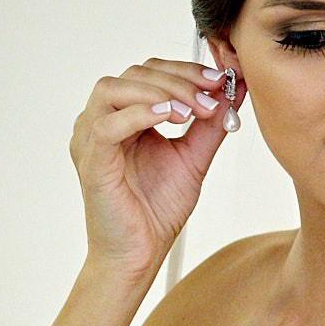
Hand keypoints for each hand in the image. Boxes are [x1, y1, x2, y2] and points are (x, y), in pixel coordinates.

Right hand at [70, 59, 245, 276]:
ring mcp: (90, 140)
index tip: (219, 80)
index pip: (149, 72)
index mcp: (123, 117)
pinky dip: (138, 114)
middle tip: (210, 97)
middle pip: (134, 74)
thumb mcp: (194, 156)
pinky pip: (106, 126)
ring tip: (191, 110)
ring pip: (114, 90)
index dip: (185, 70)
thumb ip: (211, 122)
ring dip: (159, 92)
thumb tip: (234, 87)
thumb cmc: (156, 210)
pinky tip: (168, 116)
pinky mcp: (91, 162)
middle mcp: (101, 122)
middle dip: (178, 80)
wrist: (140, 255)